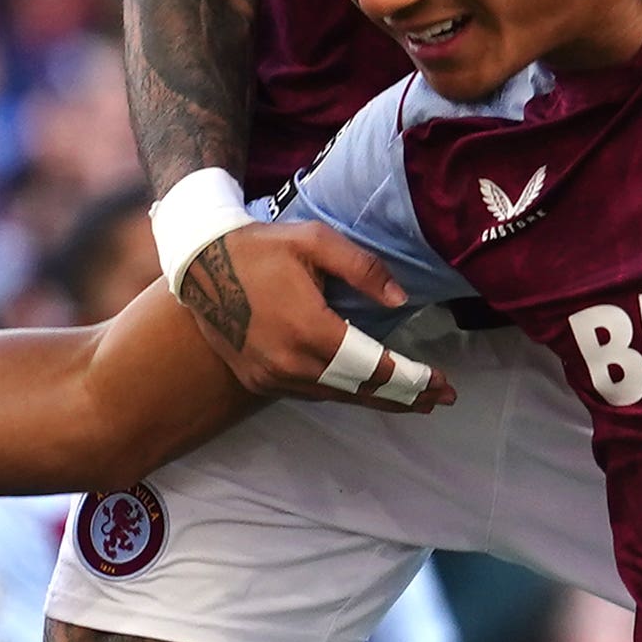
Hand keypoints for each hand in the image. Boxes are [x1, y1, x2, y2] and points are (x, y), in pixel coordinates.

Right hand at [172, 218, 454, 411]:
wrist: (198, 266)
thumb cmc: (261, 248)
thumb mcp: (315, 242)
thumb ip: (363, 269)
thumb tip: (399, 300)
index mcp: (309, 329)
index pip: (373, 366)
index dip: (412, 378)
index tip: (443, 385)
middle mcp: (291, 364)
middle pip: (360, 390)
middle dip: (404, 396)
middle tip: (440, 399)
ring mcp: (272, 378)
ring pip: (337, 397)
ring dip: (377, 399)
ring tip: (413, 399)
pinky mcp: (259, 382)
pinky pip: (312, 394)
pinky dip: (344, 393)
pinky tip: (366, 390)